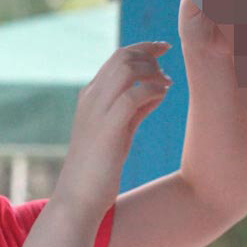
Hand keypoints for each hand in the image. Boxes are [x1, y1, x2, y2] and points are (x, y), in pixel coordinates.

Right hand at [54, 42, 172, 214]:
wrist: (78, 197)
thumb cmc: (99, 167)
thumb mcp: (119, 130)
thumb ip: (135, 108)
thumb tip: (158, 89)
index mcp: (91, 96)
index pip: (117, 58)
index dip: (143, 48)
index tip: (163, 49)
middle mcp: (91, 97)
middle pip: (122, 57)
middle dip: (150, 55)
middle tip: (167, 71)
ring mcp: (97, 110)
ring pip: (126, 69)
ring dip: (152, 71)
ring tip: (166, 84)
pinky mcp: (107, 128)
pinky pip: (133, 95)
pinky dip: (152, 91)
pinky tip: (162, 96)